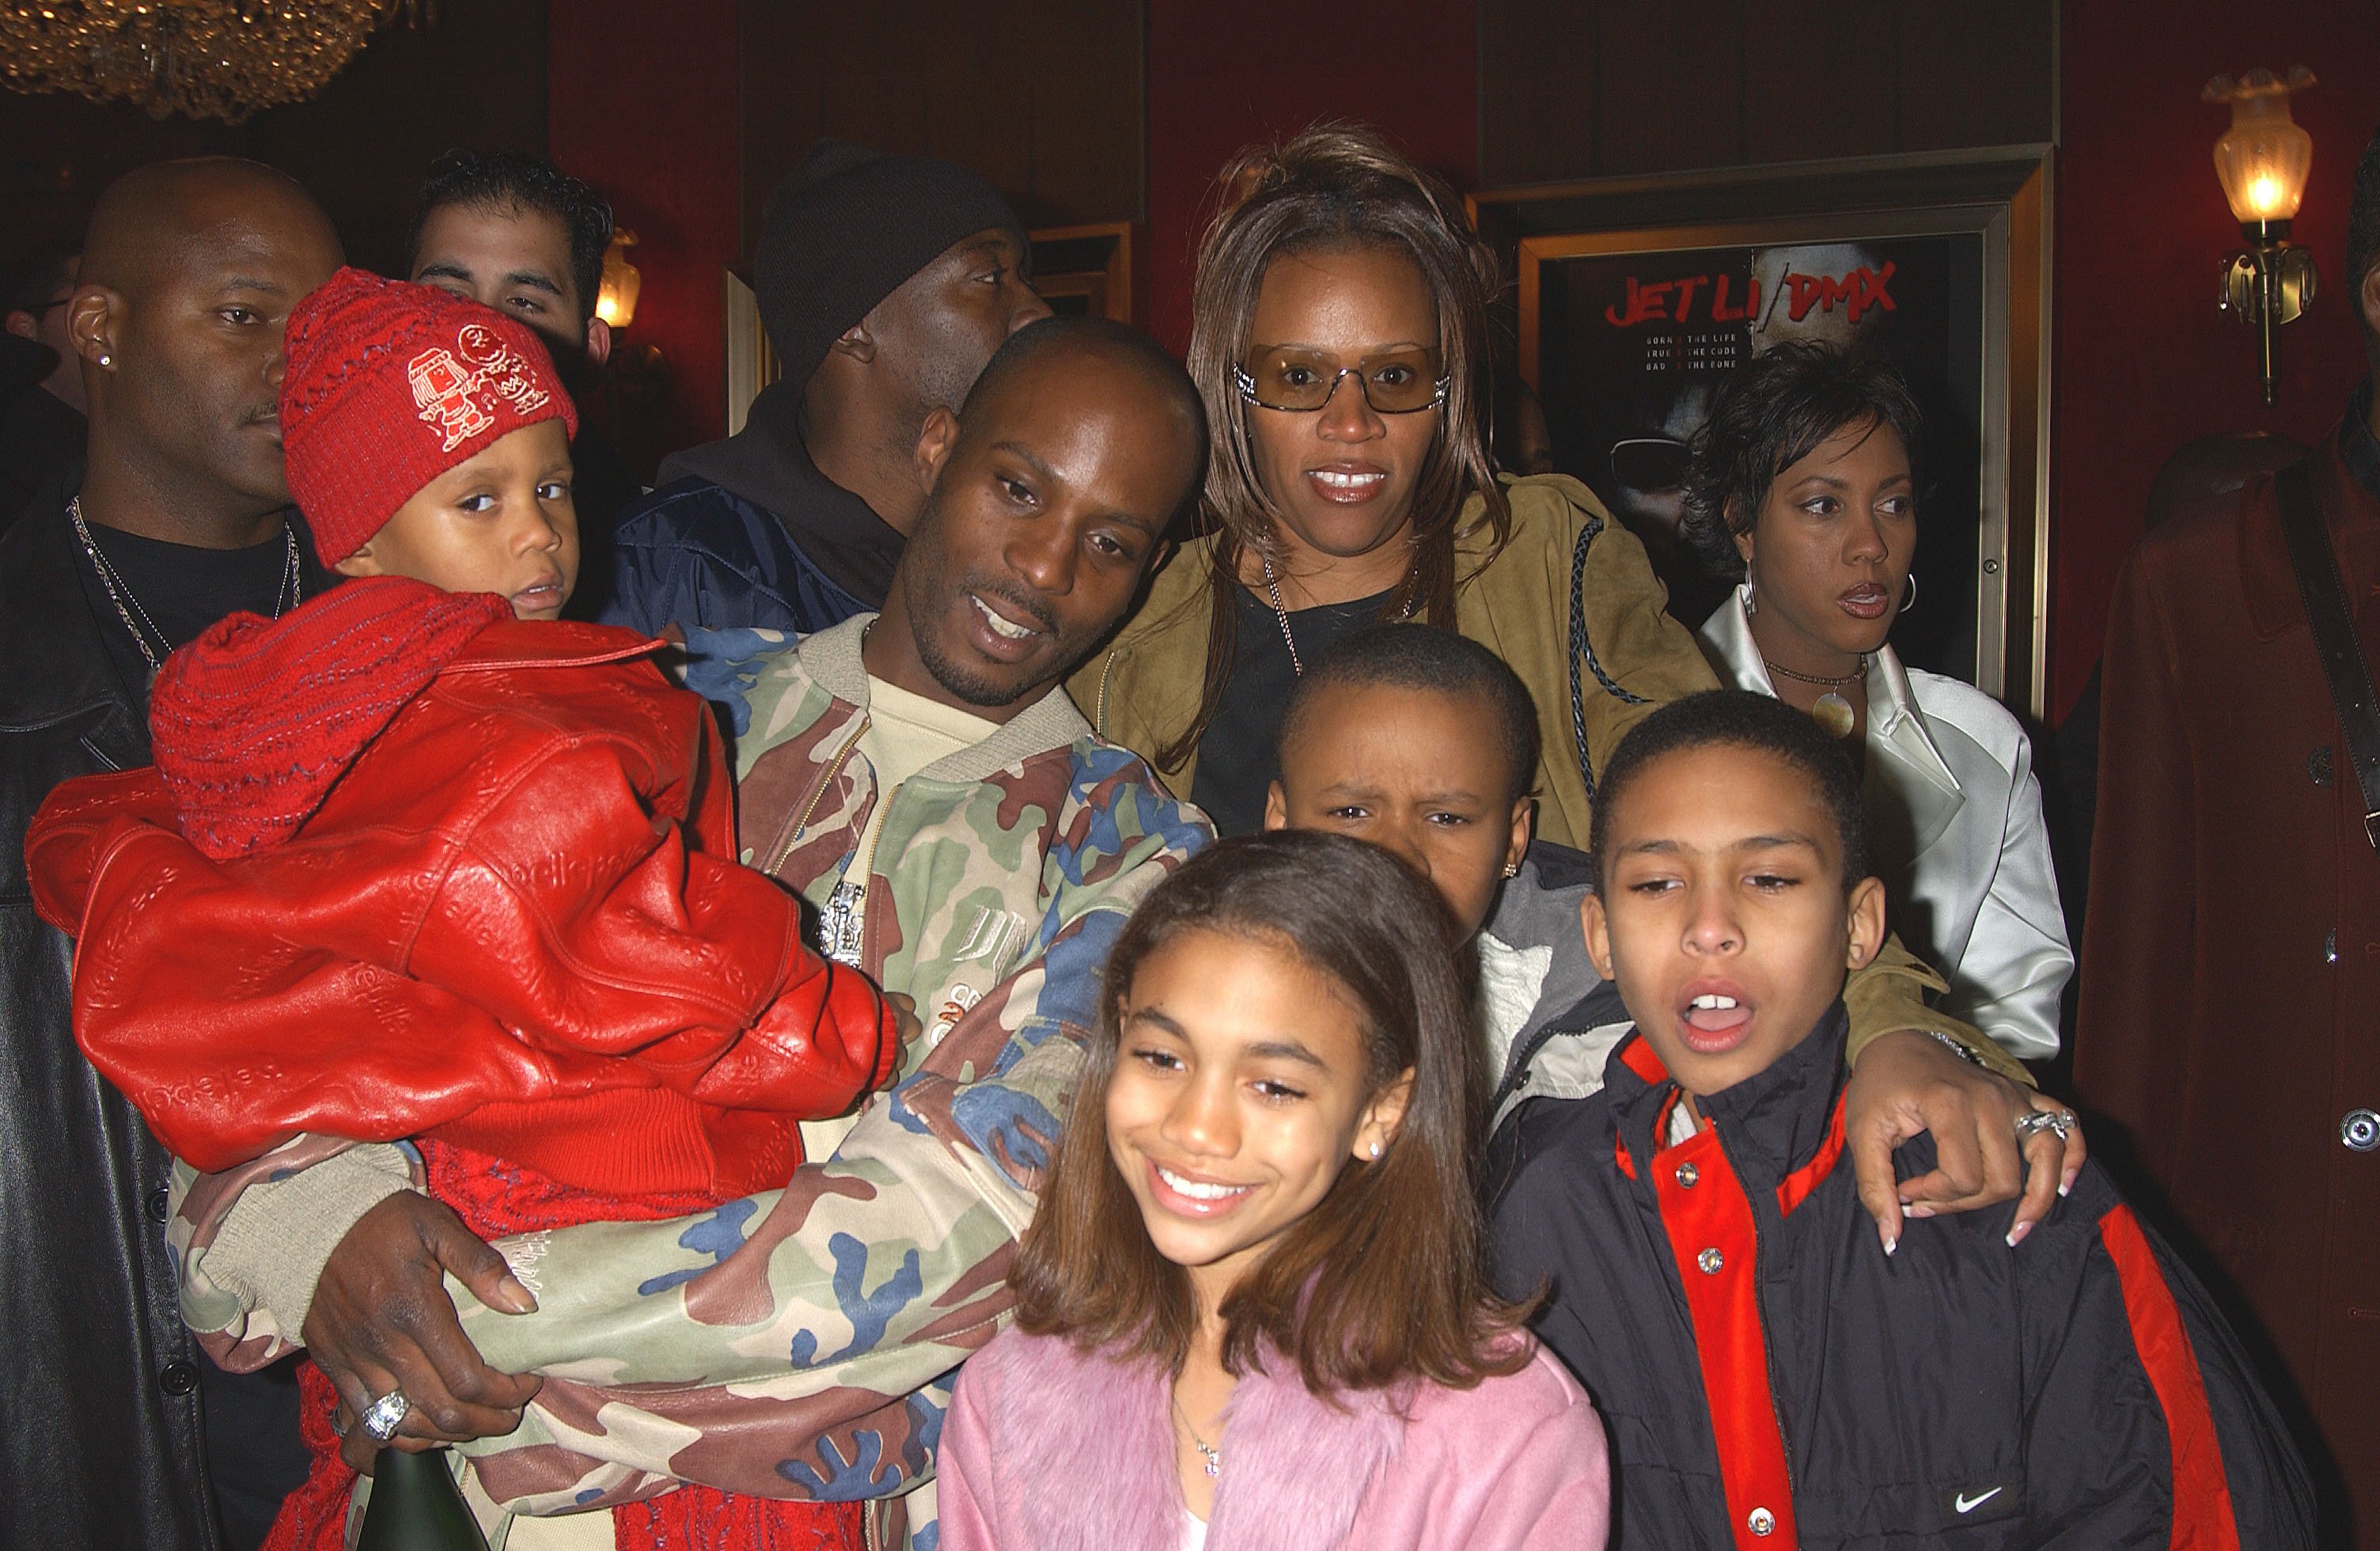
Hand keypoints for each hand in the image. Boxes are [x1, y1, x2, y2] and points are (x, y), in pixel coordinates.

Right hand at [302, 1192, 542, 1468]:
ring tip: (477, 1422)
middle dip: (487, 1422)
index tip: (529, 1384)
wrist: (313, 1226)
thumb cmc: (385, 1223)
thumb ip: (482, 1267)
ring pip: (405, 1426)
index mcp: (414, 1311)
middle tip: (511, 1412)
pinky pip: (368, 1420)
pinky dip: (403, 1432)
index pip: (468, 1379)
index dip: (506, 1393)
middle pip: (442, 1412)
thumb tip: (524, 1305)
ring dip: (448, 1434)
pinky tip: (430, 1424)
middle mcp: (382, 1346)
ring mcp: (354, 1362)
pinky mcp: (333, 1369)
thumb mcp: (438, 1227)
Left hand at [1843, 1030, 2085, 1254]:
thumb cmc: (1881, 1083)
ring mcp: (2014, 1095)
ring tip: (2017, 1228)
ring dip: (2034, 1198)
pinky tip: (2060, 1185)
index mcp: (1951, 1104)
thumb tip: (1891, 1239)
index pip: (1963, 1177)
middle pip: (2002, 1179)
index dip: (1933, 1196)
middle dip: (1965, 1202)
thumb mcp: (1863, 1131)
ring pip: (2044, 1159)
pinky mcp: (2025, 1095)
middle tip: (1931, 1198)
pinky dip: (2073, 1158)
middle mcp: (1992, 1099)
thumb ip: (1874, 1185)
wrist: (1898, 1038)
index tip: (1905, 1190)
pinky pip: (2068, 1127)